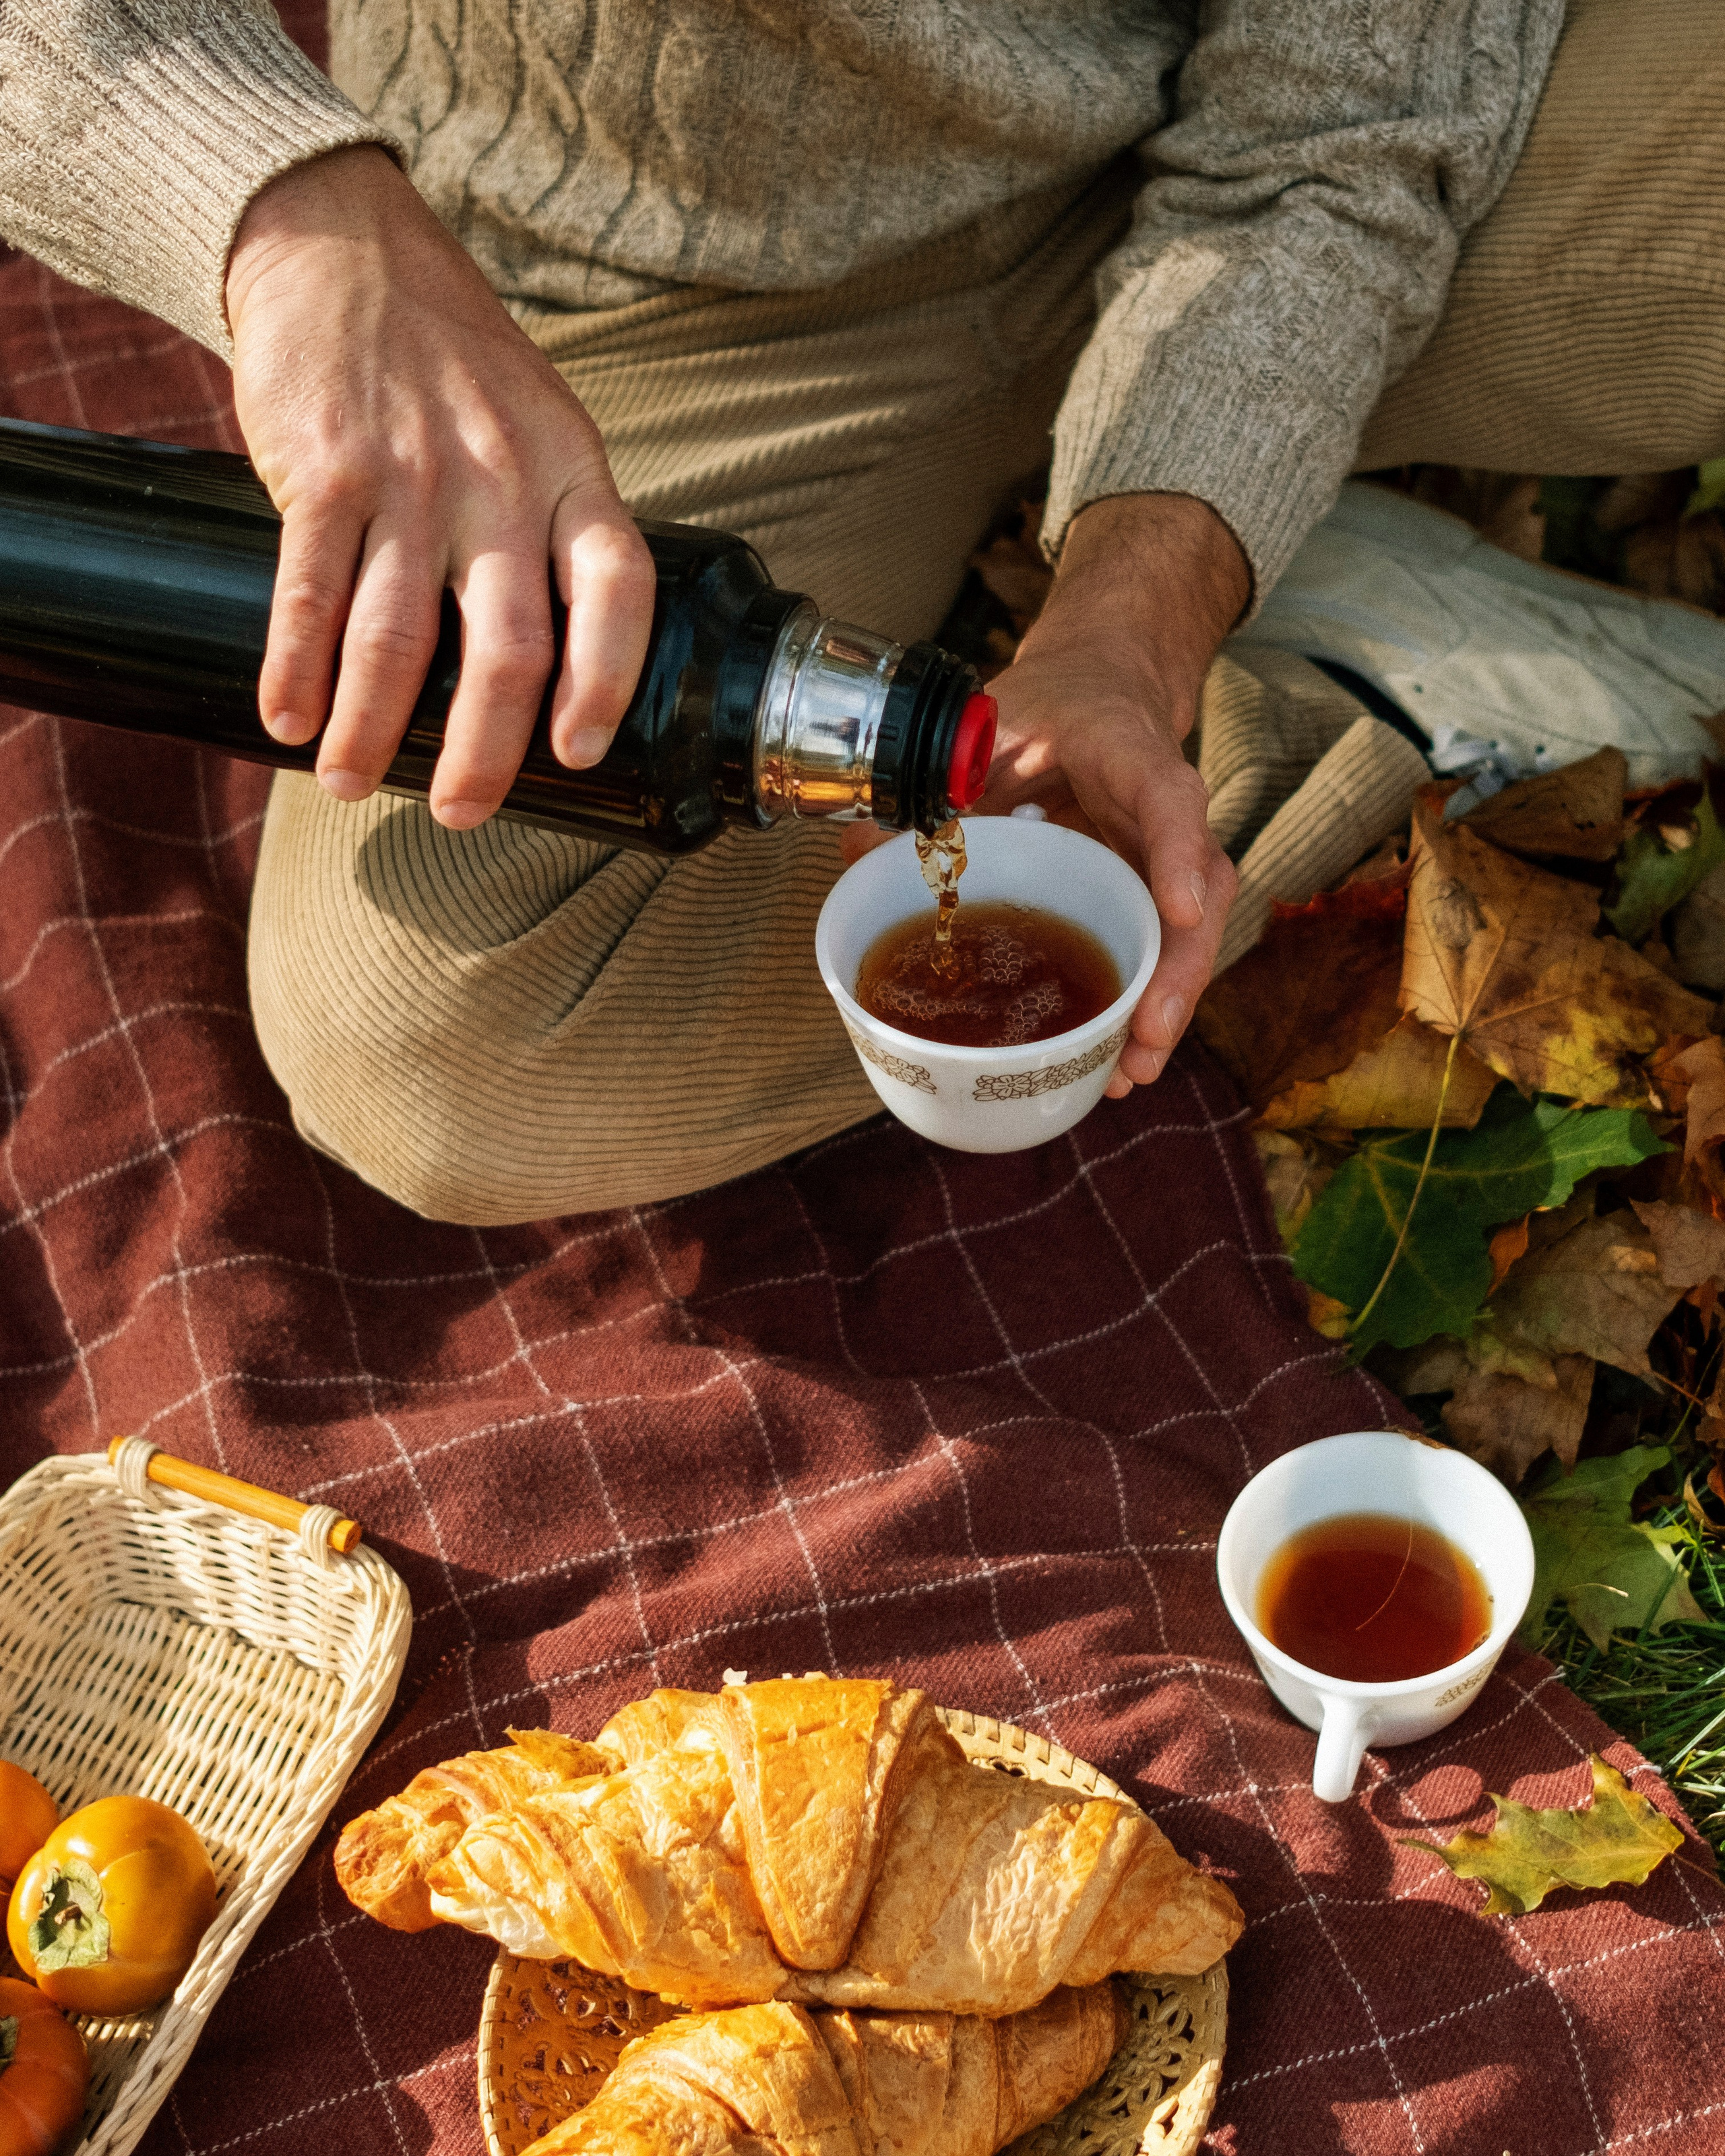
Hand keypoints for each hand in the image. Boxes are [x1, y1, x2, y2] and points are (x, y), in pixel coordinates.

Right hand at [225, 146, 655, 828]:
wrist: (344, 246)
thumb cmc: (456, 360)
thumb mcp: (543, 425)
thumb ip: (556, 527)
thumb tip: (554, 665)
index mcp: (572, 473)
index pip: (616, 589)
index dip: (605, 681)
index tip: (577, 754)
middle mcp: (500, 480)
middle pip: (508, 647)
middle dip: (482, 750)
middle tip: (460, 812)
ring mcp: (410, 475)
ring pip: (396, 638)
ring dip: (371, 729)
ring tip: (351, 783)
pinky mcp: (323, 468)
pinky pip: (309, 592)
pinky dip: (295, 668)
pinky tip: (287, 718)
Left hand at [975, 493, 1246, 1094]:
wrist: (1090, 695)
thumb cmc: (1047, 713)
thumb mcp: (988, 727)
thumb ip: (935, 783)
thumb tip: (857, 850)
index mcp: (1130, 753)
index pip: (1169, 796)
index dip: (1179, 851)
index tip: (1181, 910)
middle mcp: (1163, 812)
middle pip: (1200, 889)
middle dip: (1176, 970)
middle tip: (1147, 1035)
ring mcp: (1164, 856)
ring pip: (1187, 934)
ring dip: (1163, 1006)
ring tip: (1130, 1072)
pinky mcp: (1148, 892)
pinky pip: (1155, 950)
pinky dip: (1139, 1007)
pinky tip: (1113, 1063)